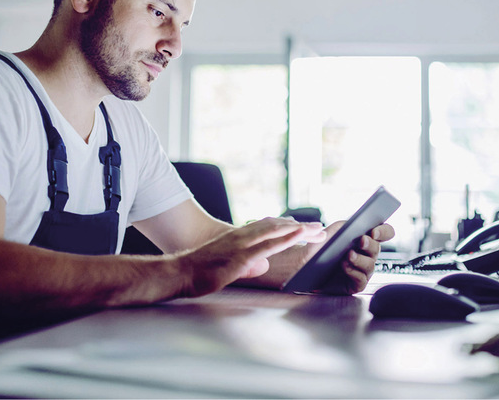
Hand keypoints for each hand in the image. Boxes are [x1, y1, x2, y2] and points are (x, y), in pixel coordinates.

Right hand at [178, 217, 324, 297]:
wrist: (179, 273)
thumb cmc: (198, 273)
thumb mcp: (228, 268)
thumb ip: (247, 265)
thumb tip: (263, 266)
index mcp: (238, 238)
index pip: (268, 228)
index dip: (287, 226)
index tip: (304, 227)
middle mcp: (242, 236)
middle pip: (276, 226)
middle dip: (299, 227)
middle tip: (319, 228)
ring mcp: (242, 244)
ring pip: (276, 231)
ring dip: (299, 229)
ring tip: (317, 229)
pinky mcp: (241, 256)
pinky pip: (268, 244)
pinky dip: (286, 237)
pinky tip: (299, 233)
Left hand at [315, 221, 394, 294]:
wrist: (306, 268)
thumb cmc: (318, 250)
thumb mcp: (328, 233)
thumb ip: (340, 226)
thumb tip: (349, 224)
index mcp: (363, 239)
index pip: (384, 233)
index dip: (384, 231)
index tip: (374, 231)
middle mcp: (366, 254)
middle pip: (377, 248)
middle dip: (370, 244)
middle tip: (362, 240)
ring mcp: (362, 270)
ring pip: (370, 265)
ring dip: (360, 259)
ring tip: (349, 255)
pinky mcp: (356, 284)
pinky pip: (361, 279)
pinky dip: (354, 272)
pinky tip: (344, 266)